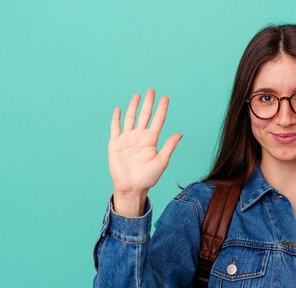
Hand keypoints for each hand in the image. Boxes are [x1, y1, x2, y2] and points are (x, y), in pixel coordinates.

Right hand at [108, 88, 182, 202]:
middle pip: (144, 115)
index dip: (162, 109)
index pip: (158, 120)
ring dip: (133, 107)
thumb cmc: (148, 178)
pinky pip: (115, 128)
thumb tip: (180, 134)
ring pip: (130, 118)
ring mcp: (127, 139)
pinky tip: (119, 109)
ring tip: (137, 95)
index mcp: (151, 140)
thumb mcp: (161, 162)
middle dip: (148, 103)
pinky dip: (116, 118)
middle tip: (151, 90)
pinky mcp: (115, 144)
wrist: (131, 188)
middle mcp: (139, 137)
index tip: (166, 97)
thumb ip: (169, 147)